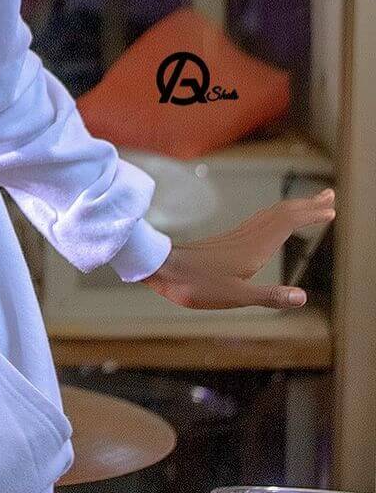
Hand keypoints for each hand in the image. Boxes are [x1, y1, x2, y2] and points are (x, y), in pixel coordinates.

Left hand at [142, 188, 334, 309]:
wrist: (160, 268)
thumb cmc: (195, 284)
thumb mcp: (234, 297)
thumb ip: (269, 297)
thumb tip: (302, 297)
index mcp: (254, 248)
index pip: (288, 222)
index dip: (310, 213)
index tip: (331, 207)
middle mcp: (248, 238)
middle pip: (282, 213)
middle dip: (307, 204)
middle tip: (330, 195)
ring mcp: (236, 238)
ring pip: (270, 216)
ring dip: (293, 208)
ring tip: (310, 205)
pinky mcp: (227, 241)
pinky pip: (259, 222)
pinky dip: (276, 217)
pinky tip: (273, 223)